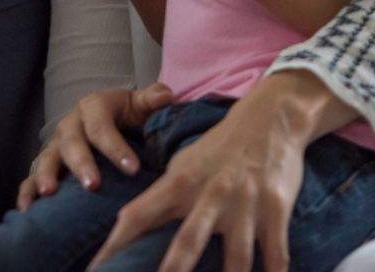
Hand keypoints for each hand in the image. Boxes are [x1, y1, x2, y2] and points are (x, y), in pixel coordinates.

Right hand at [18, 84, 172, 210]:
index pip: (102, 126)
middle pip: (71, 142)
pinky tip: (27, 212)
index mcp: (93, 108)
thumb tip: (166, 94)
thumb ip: (151, 100)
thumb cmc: (124, 115)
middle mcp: (70, 125)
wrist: (103, 118)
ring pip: (48, 158)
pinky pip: (31, 177)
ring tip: (50, 193)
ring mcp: (55, 145)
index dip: (115, 147)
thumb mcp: (137, 104)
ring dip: (47, 175)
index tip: (133, 168)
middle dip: (81, 163)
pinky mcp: (47, 164)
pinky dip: (27, 192)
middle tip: (93, 185)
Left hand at [88, 74, 327, 271]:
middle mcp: (209, 194)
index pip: (139, 216)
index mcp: (179, 182)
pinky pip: (276, 250)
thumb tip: (132, 226)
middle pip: (187, 241)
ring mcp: (244, 203)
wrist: (268, 118)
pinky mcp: (275, 208)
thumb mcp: (185, 165)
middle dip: (173, 269)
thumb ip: (163, 197)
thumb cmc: (219, 149)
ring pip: (236, 255)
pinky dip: (275, 271)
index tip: (98, 268)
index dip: (117, 243)